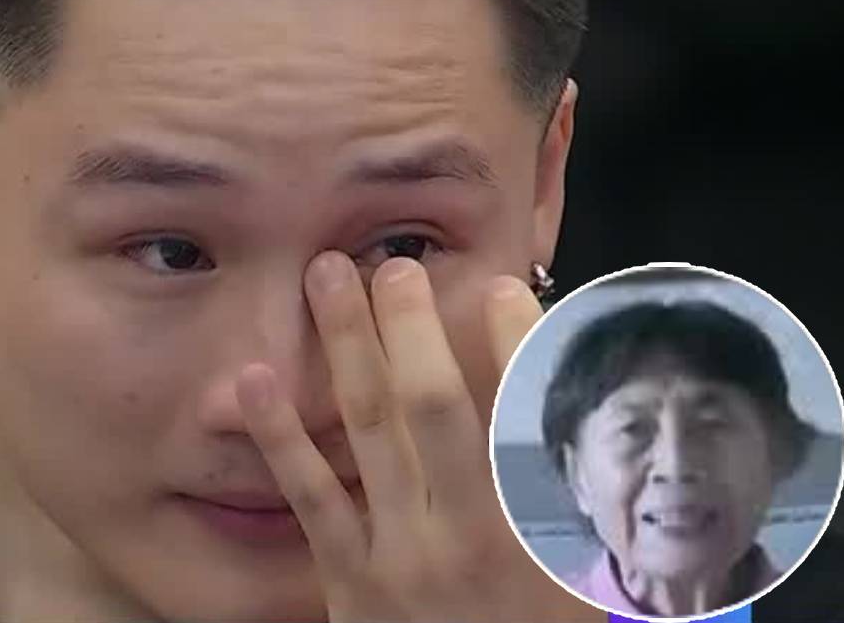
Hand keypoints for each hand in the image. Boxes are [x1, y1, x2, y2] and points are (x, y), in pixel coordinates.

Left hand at [235, 252, 599, 622]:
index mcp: (543, 531)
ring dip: (347, 345)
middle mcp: (471, 533)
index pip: (530, 414)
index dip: (516, 344)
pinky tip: (253, 379)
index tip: (500, 287)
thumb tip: (570, 405)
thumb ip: (581, 498)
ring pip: (370, 428)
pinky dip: (278, 434)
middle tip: (394, 263)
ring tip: (327, 275)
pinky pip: (309, 494)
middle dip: (413, 325)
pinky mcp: (350, 577)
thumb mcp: (589, 579)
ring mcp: (403, 553)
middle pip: (437, 404)